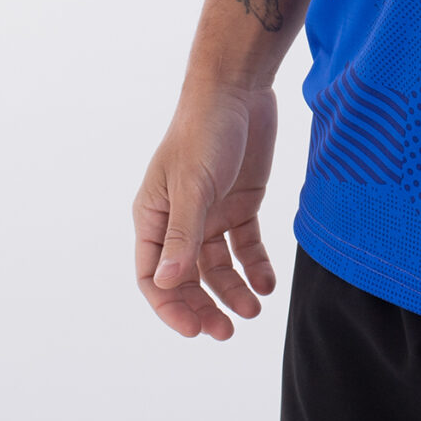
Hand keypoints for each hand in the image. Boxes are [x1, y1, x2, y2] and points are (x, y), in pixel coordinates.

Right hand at [133, 81, 279, 339]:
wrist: (238, 88)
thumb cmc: (204, 130)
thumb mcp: (193, 184)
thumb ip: (182, 234)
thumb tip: (168, 284)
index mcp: (153, 216)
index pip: (153, 276)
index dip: (170, 307)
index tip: (194, 329)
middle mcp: (179, 220)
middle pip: (187, 278)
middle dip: (204, 306)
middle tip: (226, 332)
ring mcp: (211, 213)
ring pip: (218, 266)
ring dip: (233, 291)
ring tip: (254, 310)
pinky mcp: (240, 203)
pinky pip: (246, 245)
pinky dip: (255, 265)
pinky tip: (267, 283)